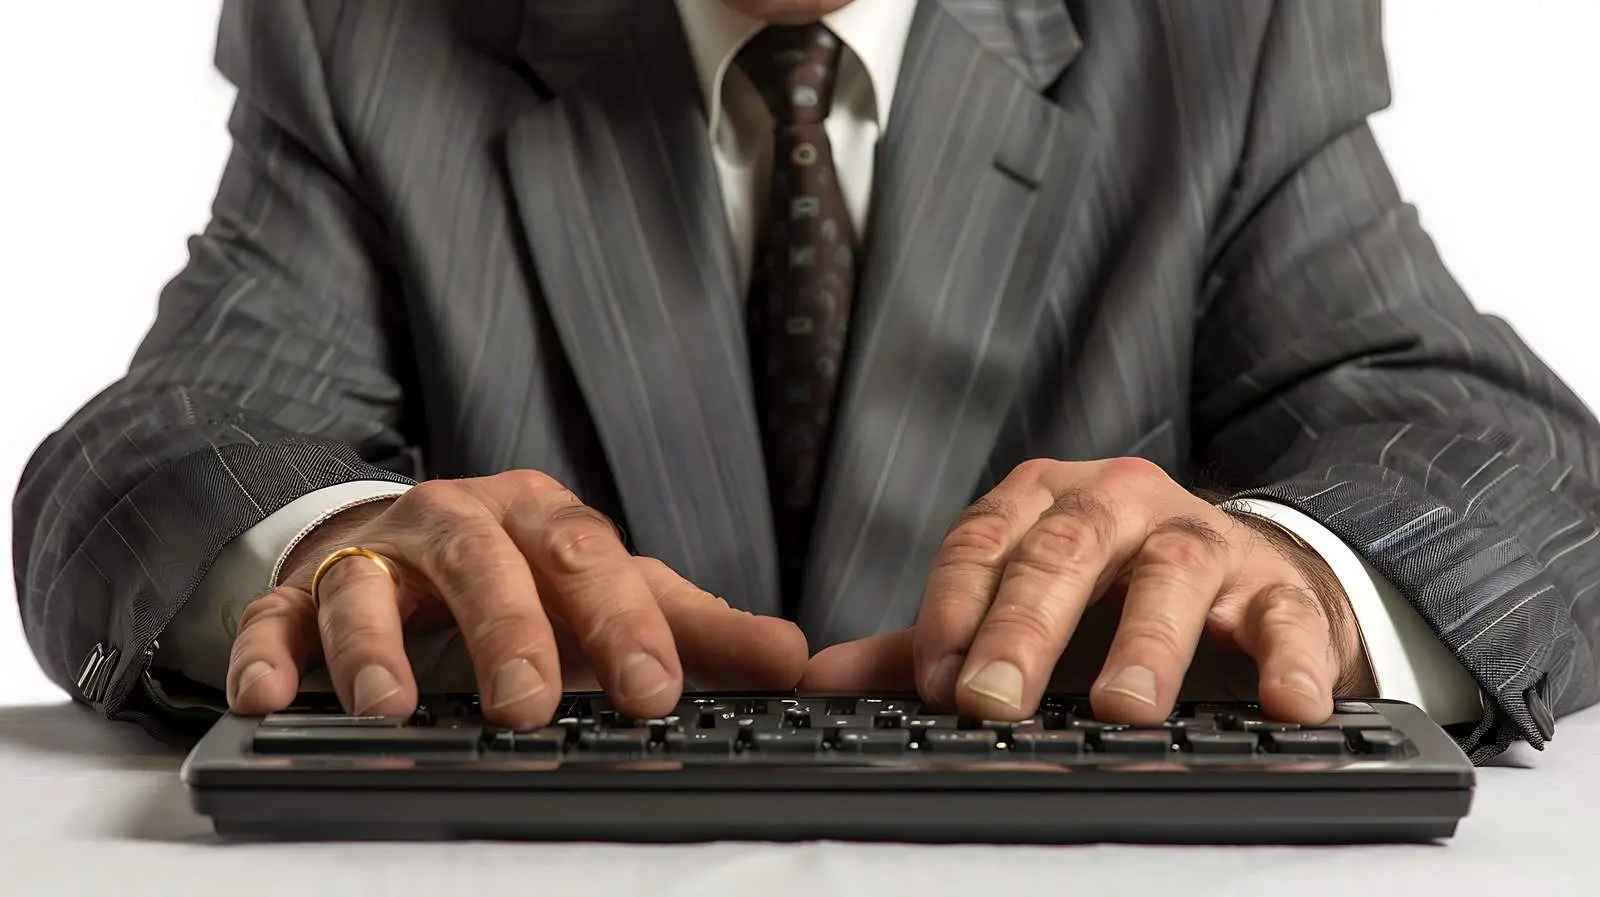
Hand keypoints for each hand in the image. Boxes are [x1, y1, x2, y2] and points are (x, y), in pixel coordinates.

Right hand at [226, 471, 809, 726]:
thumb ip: (696, 630)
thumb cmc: (526, 583)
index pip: (588, 557)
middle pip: (484, 561)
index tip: (653, 692)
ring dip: (377, 647)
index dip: (622, 623)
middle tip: (528, 705)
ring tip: (393, 712)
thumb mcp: (610, 598)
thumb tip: (795, 659)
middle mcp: (458, 522)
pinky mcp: (303, 593)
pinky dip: (270, 650)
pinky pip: (275, 614)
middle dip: (507, 631)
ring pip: (371, 583)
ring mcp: (377, 554)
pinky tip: (271, 695)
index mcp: (540, 518)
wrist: (408, 550)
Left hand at [802, 458, 1372, 723]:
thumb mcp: (1016, 609)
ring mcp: (1199, 537)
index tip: (940, 685)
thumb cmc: (1108, 595)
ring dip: (1145, 640)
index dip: (954, 613)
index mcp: (1041, 502)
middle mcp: (1117, 502)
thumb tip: (824, 678)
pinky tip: (1286, 702)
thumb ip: (933, 641)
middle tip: (996, 698)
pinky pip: (1285, 613)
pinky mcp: (1274, 582)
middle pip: (1064, 552)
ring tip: (1124, 707)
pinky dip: (1289, 657)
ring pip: (1170, 572)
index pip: (981, 543)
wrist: (1233, 574)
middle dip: (1025, 628)